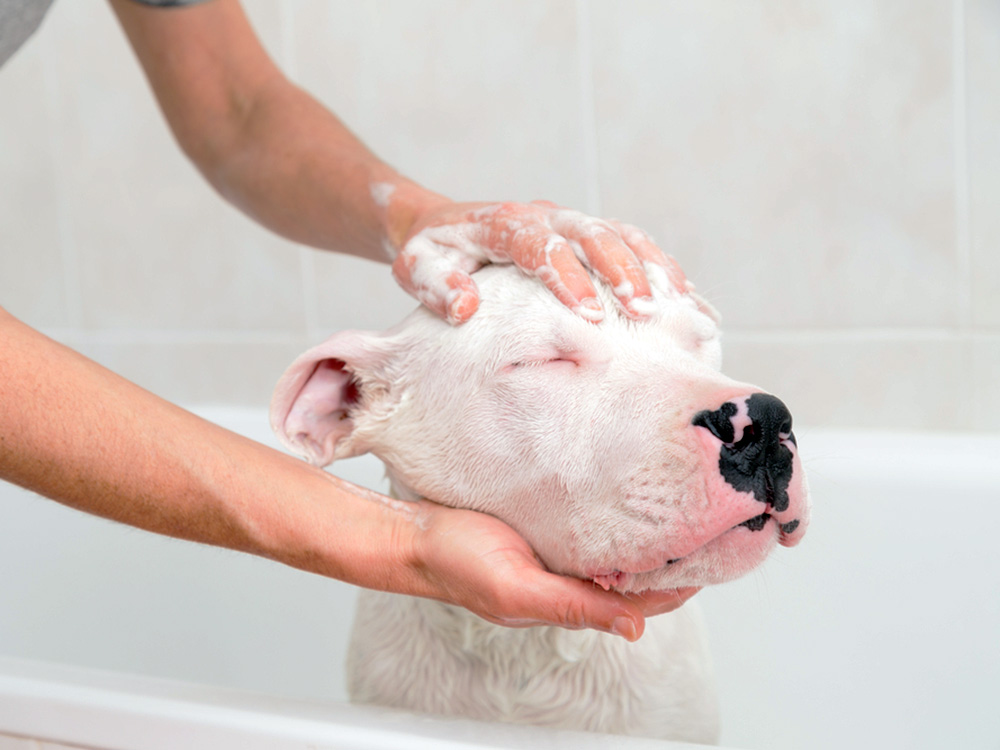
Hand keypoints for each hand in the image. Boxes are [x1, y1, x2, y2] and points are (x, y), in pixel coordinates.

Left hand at [391, 200, 689, 323]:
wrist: (442, 225)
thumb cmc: (431, 252)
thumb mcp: (416, 267)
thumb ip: (435, 284)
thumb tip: (465, 306)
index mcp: (502, 223)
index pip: (539, 245)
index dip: (567, 276)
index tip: (588, 313)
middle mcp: (543, 215)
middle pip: (592, 234)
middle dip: (621, 271)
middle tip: (643, 311)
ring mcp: (568, 221)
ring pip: (620, 234)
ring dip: (649, 267)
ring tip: (678, 303)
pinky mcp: (585, 234)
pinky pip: (630, 242)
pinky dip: (658, 265)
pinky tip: (686, 295)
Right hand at [412, 500, 698, 640]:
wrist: (414, 534)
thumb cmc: (455, 564)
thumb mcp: (515, 589)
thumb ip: (572, 607)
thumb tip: (634, 628)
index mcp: (566, 600)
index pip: (639, 600)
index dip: (677, 584)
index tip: (713, 557)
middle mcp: (568, 577)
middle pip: (634, 574)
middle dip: (671, 556)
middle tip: (709, 525)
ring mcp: (556, 551)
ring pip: (615, 548)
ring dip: (645, 535)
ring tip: (681, 508)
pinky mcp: (543, 524)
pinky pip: (589, 524)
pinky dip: (614, 517)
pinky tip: (628, 497)